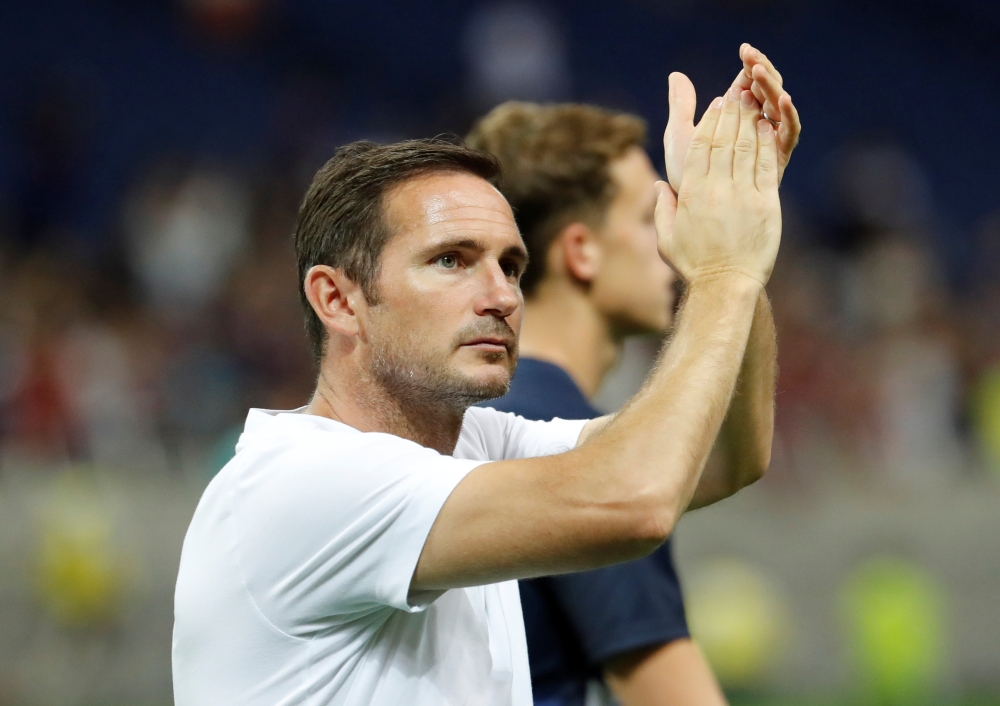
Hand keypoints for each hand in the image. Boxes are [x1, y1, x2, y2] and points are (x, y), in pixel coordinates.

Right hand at [656, 87, 781, 286]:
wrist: (725, 285)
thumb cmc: (694, 265)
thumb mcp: (667, 239)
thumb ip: (662, 209)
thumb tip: (659, 185)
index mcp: (691, 194)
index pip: (699, 148)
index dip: (708, 122)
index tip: (714, 105)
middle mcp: (716, 190)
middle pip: (723, 141)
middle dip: (731, 113)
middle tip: (736, 92)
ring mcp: (742, 195)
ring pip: (745, 148)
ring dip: (749, 121)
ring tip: (753, 102)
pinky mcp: (765, 204)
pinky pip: (765, 166)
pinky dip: (766, 144)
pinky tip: (768, 128)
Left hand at [664, 44, 800, 190]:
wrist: (695, 210)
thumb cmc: (686, 176)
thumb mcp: (680, 137)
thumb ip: (681, 107)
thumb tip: (676, 74)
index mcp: (734, 115)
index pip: (747, 82)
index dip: (748, 65)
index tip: (744, 51)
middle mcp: (756, 125)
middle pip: (766, 90)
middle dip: (762, 72)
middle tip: (754, 57)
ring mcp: (770, 140)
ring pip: (779, 105)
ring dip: (772, 87)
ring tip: (761, 73)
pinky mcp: (779, 158)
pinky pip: (790, 131)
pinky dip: (788, 114)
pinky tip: (783, 99)